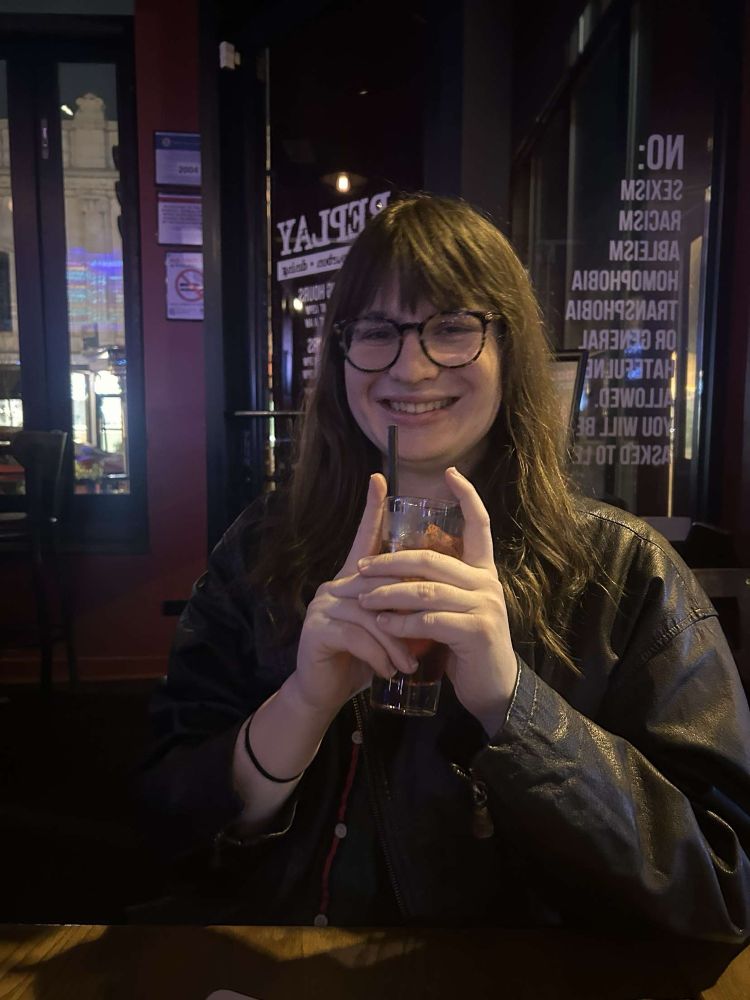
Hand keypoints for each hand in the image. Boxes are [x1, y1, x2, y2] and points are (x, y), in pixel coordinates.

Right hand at [293, 473, 416, 715]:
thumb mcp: (385, 631)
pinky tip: (389, 672)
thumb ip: (399, 609)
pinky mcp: (317, 630)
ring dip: (396, 642)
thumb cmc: (360, 660)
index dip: (373, 509)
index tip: (380, 477)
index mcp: (355, 580)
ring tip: (410, 664)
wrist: (324, 694)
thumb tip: (434, 594)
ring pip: (372, 613)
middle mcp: (337, 585)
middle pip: (380, 582)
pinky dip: (379, 655)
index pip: (366, 538)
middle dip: (408, 610)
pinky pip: (358, 636)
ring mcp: (323, 606)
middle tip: (432, 633)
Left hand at [354, 467, 517, 735]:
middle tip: (360, 567)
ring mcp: (484, 607)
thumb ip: (438, 587)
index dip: (467, 497)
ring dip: (389, 594)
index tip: (451, 472)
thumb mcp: (455, 609)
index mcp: (483, 572)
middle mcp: (487, 583)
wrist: (493, 688)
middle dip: (391, 561)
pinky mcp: (475, 631)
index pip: (481, 525)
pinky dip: (401, 623)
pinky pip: (429, 620)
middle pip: (433, 559)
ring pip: (426, 590)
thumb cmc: (467, 646)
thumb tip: (399, 568)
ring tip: (363, 598)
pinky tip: (383, 625)